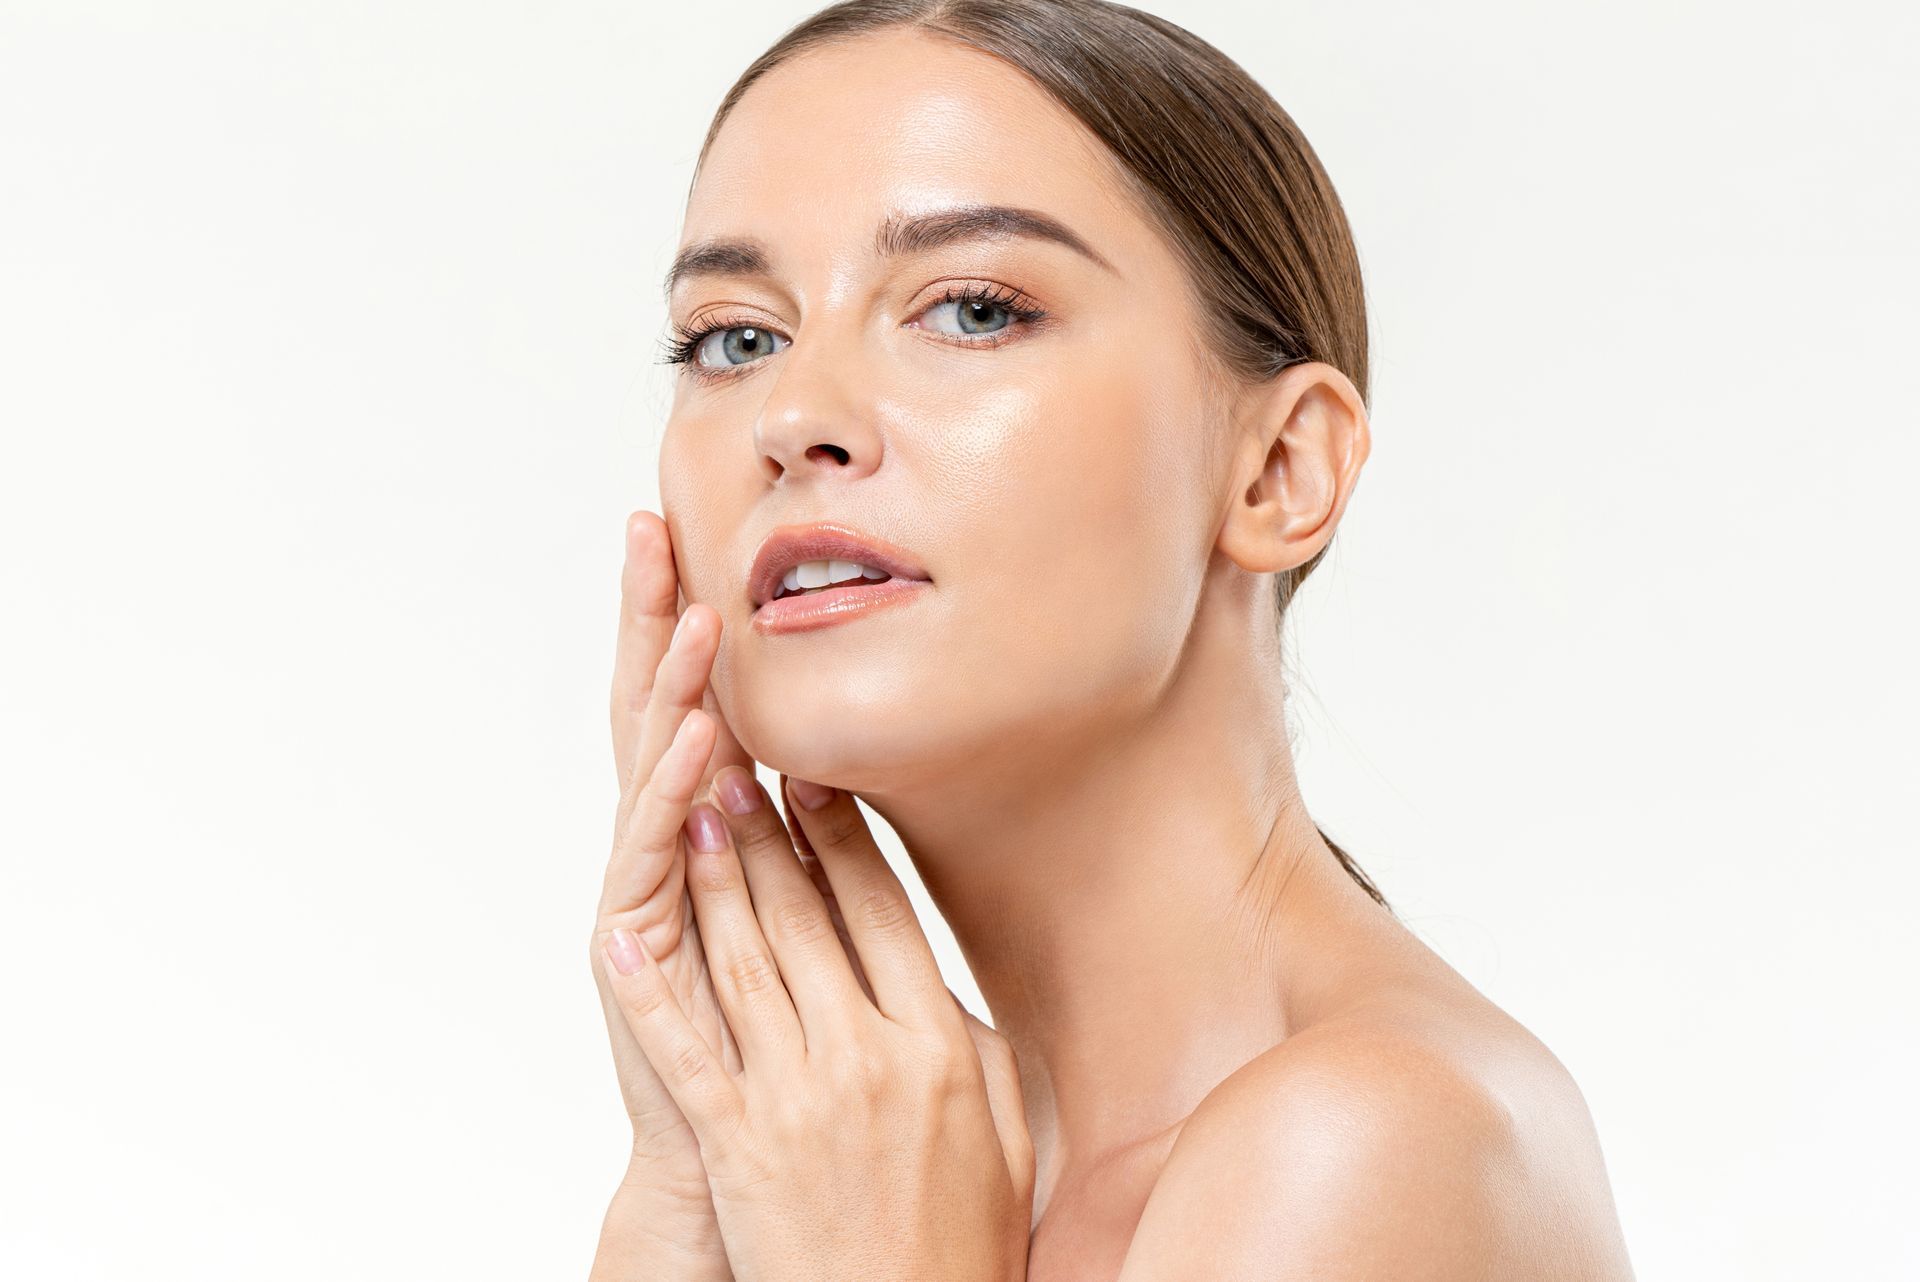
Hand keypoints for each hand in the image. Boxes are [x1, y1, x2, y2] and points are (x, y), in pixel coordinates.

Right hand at [589, 510, 747, 1270]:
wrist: (730, 1165)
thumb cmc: (779, 1055)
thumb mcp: (814, 934)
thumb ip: (822, 859)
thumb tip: (860, 785)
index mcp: (707, 835)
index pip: (700, 705)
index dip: (695, 626)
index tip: (704, 541)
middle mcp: (663, 849)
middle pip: (652, 710)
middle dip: (650, 617)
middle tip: (651, 524)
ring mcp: (641, 892)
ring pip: (646, 766)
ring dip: (667, 688)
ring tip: (690, 611)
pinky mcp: (632, 946)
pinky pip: (652, 855)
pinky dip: (670, 792)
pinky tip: (696, 738)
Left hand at [596, 772, 1036, 1281]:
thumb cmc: (960, 1249)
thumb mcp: (1005, 1137)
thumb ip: (979, 1050)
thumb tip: (947, 988)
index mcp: (939, 1046)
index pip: (882, 914)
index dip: (843, 841)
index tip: (816, 780)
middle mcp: (867, 1058)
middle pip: (804, 922)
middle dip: (764, 836)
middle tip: (733, 765)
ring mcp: (797, 1100)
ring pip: (742, 965)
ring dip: (710, 881)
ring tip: (687, 812)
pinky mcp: (739, 1145)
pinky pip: (685, 1052)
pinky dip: (649, 992)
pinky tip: (623, 940)